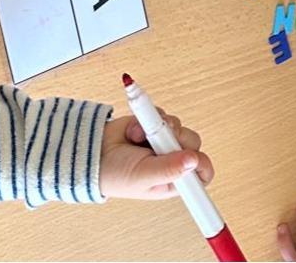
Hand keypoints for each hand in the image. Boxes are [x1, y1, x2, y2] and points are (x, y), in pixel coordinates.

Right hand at [99, 110, 213, 199]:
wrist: (93, 154)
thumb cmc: (115, 175)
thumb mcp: (142, 177)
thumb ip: (168, 170)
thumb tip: (193, 161)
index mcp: (173, 181)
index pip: (201, 176)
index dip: (203, 166)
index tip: (193, 157)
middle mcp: (172, 161)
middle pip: (193, 144)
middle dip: (177, 140)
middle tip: (159, 144)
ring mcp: (165, 142)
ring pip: (179, 127)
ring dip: (160, 129)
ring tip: (139, 138)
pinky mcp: (156, 125)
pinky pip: (164, 115)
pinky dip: (149, 120)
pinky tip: (134, 131)